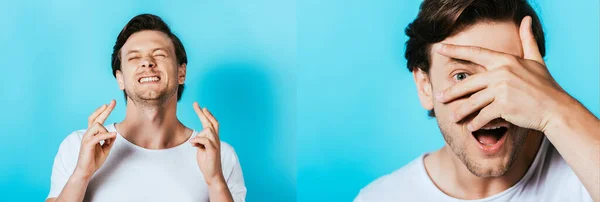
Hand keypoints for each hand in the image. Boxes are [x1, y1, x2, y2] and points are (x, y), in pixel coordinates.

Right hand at [73, 100, 116, 178]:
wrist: (86, 170)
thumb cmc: (94, 160)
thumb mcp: (105, 149)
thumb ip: (109, 140)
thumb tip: (114, 133)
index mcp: (92, 134)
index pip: (97, 119)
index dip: (104, 111)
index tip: (110, 103)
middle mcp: (88, 134)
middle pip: (95, 118)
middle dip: (105, 110)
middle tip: (112, 102)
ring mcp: (87, 138)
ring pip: (97, 125)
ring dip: (106, 131)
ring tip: (108, 140)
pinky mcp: (87, 144)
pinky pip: (98, 136)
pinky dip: (107, 135)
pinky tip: (113, 135)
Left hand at [190, 102, 224, 185]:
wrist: (212, 174)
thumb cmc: (206, 162)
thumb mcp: (201, 149)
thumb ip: (200, 142)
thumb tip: (195, 138)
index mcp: (213, 138)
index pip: (210, 123)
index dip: (206, 114)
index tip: (200, 106)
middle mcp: (216, 139)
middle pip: (211, 122)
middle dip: (203, 113)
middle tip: (196, 104)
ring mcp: (215, 144)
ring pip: (207, 130)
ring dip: (198, 136)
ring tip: (194, 144)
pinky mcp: (213, 149)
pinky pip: (204, 140)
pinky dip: (197, 140)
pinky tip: (192, 144)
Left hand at [434, 16, 575, 131]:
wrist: (556, 109)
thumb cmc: (545, 85)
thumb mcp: (536, 60)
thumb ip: (527, 40)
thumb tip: (525, 20)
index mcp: (505, 60)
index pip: (475, 53)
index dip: (455, 50)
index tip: (439, 48)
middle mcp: (501, 72)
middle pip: (468, 83)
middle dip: (452, 92)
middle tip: (439, 97)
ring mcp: (502, 89)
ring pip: (473, 101)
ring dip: (461, 111)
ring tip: (453, 117)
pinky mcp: (504, 105)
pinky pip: (483, 115)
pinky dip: (476, 123)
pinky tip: (471, 127)